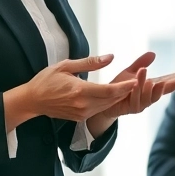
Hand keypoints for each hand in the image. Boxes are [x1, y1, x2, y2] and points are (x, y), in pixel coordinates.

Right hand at [3, 55, 135, 129]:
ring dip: (119, 97)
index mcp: (80, 91)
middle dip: (127, 91)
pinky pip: (99, 110)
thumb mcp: (66, 65)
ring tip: (133, 87)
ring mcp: (82, 113)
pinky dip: (109, 102)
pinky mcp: (80, 118)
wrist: (32, 101)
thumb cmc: (46, 80)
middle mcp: (83, 105)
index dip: (126, 86)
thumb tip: (110, 57)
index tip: (138, 79)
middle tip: (142, 81)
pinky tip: (115, 94)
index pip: (110, 90)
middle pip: (112, 99)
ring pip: (107, 106)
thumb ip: (90, 63)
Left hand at [89, 52, 174, 125]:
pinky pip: (137, 101)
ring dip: (155, 88)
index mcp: (151, 86)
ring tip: (156, 81)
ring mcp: (142, 103)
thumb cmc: (118, 88)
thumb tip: (154, 53)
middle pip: (167, 89)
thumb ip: (141, 63)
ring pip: (152, 96)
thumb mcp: (129, 73)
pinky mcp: (131, 108)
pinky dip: (139, 93)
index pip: (169, 80)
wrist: (103, 102)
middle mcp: (149, 95)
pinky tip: (140, 84)